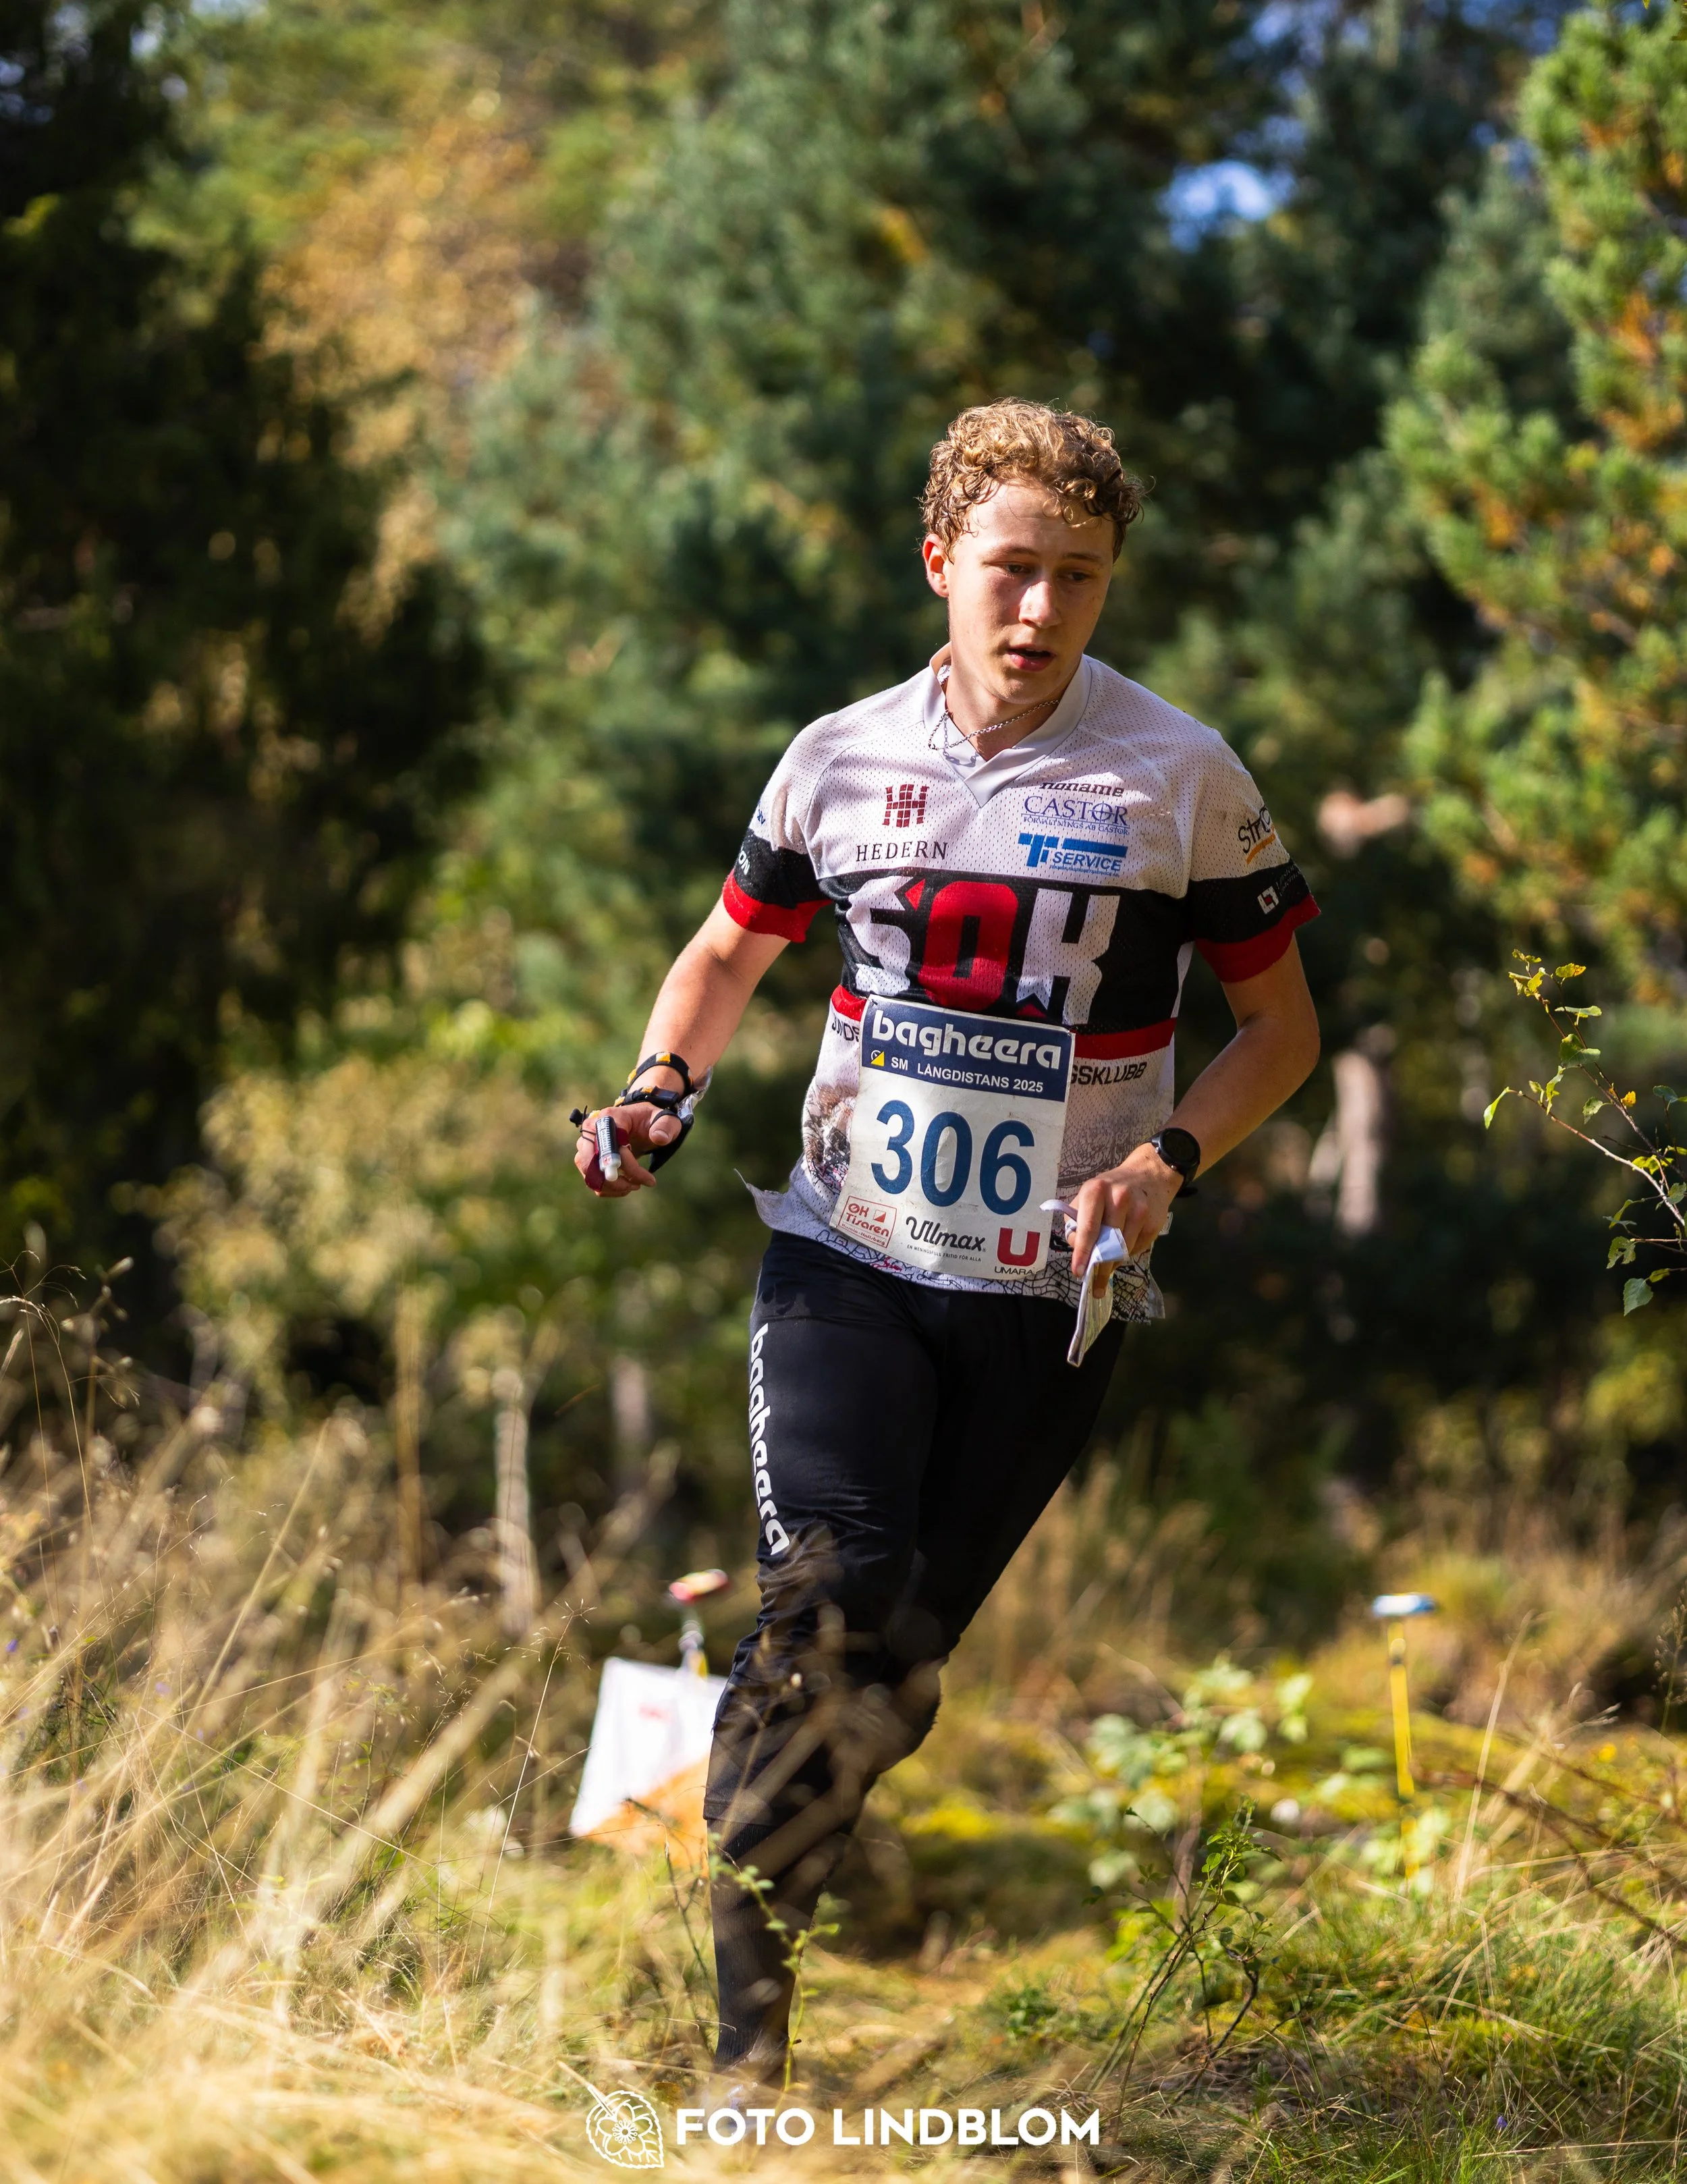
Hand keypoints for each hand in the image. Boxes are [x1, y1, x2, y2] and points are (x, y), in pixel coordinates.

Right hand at [572, 1096, 683, 1197]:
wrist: (640, 1124)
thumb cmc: (651, 1121)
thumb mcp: (665, 1120)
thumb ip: (665, 1126)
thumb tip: (659, 1138)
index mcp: (611, 1117)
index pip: (612, 1145)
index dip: (628, 1165)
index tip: (649, 1179)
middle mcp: (592, 1129)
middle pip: (592, 1161)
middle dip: (616, 1180)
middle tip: (638, 1186)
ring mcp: (586, 1145)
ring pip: (590, 1173)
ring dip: (613, 1186)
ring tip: (635, 1185)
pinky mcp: (587, 1158)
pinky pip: (591, 1180)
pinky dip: (608, 1189)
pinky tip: (626, 1186)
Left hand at [1069, 1142, 1184, 1289]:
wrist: (1147, 1175)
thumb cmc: (1109, 1190)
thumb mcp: (1087, 1197)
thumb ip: (1077, 1223)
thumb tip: (1080, 1251)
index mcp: (1095, 1191)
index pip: (1088, 1228)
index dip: (1082, 1253)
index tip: (1078, 1273)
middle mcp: (1119, 1198)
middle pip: (1108, 1243)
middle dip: (1100, 1266)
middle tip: (1095, 1285)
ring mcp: (1139, 1210)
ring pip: (1123, 1250)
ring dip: (1114, 1261)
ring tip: (1109, 1263)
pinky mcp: (1154, 1222)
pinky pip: (1137, 1249)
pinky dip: (1128, 1253)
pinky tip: (1124, 1246)